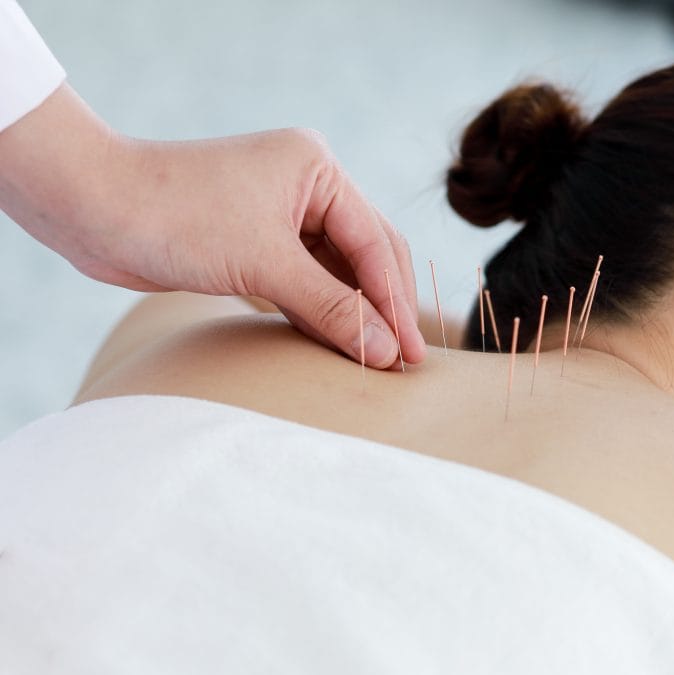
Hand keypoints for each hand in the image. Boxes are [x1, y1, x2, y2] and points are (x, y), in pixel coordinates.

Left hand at [0, 83, 423, 367]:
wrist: (92, 209)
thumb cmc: (176, 217)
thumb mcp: (263, 264)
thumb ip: (331, 308)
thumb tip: (387, 351)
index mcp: (318, 169)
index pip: (374, 242)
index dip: (395, 301)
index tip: (410, 352)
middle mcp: (307, 186)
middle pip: (367, 254)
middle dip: (385, 306)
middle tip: (405, 360)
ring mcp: (282, 213)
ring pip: (337, 271)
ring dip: (354, 313)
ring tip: (379, 359)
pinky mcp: (257, 241)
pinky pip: (306, 280)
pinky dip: (320, 311)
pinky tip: (339, 342)